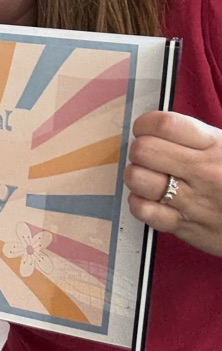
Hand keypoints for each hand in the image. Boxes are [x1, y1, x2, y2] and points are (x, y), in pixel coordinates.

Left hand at [125, 110, 221, 256]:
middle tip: (148, 155)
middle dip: (140, 149)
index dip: (145, 123)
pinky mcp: (184, 226)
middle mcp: (202, 171)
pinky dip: (139, 203)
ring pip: (138, 179)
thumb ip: (200, 136)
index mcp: (215, 145)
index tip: (145, 129)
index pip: (165, 124)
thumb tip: (160, 125)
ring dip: (137, 175)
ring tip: (149, 176)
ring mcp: (192, 201)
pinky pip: (143, 211)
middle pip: (144, 150)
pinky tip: (151, 199)